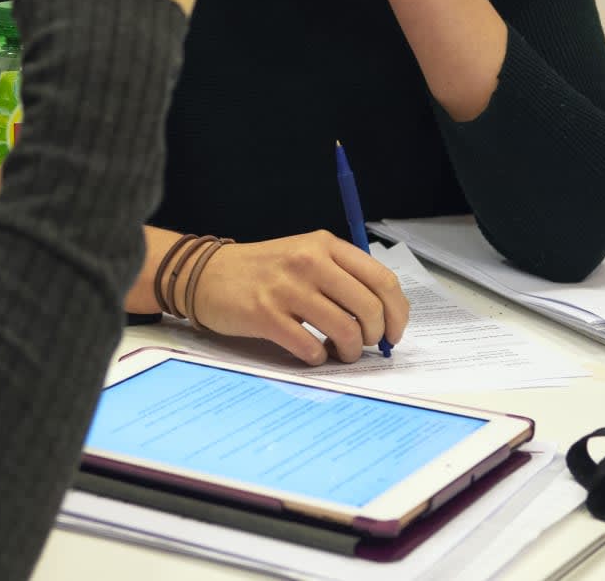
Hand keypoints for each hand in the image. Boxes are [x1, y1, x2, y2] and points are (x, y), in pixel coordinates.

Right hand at [190, 231, 410, 364]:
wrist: (206, 274)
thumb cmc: (262, 271)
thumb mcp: (304, 255)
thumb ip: (341, 276)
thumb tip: (382, 316)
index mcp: (324, 245)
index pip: (382, 279)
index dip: (398, 313)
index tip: (394, 332)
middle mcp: (309, 262)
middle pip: (369, 308)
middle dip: (375, 336)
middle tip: (366, 345)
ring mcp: (286, 288)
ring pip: (345, 331)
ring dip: (349, 352)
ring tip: (338, 352)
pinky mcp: (265, 315)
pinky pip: (310, 348)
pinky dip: (318, 358)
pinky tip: (311, 353)